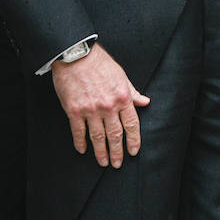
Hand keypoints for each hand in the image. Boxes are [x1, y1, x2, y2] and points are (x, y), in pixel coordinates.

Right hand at [50, 44, 150, 168]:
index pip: (132, 124)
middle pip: (115, 134)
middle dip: (117, 152)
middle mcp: (108, 106)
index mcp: (123, 97)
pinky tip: (82, 150)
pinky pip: (78, 131)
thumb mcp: (122, 76)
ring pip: (97, 137)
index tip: (133, 151)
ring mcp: (90, 110)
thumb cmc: (100, 63)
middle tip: (117, 164)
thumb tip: (145, 102)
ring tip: (102, 162)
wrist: (76, 56)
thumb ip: (133, 92)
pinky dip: (80, 142)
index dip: (134, 140)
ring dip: (100, 152)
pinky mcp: (74, 111)